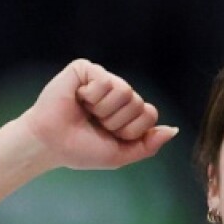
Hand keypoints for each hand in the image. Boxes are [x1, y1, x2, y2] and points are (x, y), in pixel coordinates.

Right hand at [19, 59, 177, 169]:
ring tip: (86, 112)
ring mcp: (102, 79)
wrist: (51, 144)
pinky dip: (91, 97)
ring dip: (104, 110)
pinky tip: (78, 99)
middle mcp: (118, 92)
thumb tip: (173, 130)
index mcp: (127, 111)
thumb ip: (148, 145)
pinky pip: (105, 81)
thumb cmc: (81, 149)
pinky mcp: (85, 69)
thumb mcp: (121, 154)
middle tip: (95, 123)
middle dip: (117, 122)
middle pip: (139, 103)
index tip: (110, 135)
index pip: (149, 113)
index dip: (131, 130)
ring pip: (125, 91)